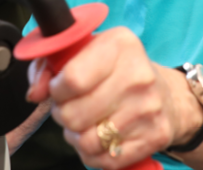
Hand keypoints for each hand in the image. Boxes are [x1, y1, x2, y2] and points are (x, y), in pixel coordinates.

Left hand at [27, 27, 176, 169]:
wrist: (166, 94)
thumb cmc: (116, 71)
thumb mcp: (84, 52)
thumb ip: (48, 65)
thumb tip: (35, 93)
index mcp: (119, 45)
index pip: (72, 79)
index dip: (56, 91)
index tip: (59, 89)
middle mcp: (138, 75)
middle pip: (75, 114)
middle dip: (63, 115)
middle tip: (70, 108)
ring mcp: (148, 107)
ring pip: (88, 141)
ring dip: (76, 137)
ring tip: (83, 124)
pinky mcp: (156, 135)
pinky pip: (106, 160)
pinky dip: (93, 154)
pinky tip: (99, 137)